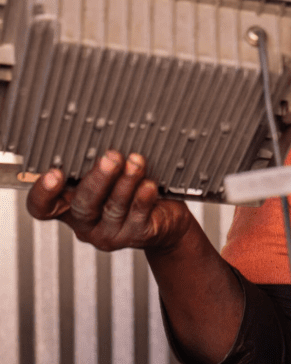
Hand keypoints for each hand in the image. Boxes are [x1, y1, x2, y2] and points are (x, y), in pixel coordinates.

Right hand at [27, 150, 193, 252]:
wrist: (168, 216)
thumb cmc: (134, 188)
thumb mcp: (111, 175)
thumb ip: (100, 162)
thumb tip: (102, 132)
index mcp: (70, 205)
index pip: (43, 206)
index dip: (44, 193)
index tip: (55, 173)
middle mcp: (87, 222)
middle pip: (83, 205)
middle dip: (98, 179)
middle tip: (111, 158)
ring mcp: (111, 232)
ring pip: (113, 209)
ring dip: (125, 182)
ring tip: (136, 163)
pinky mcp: (136, 235)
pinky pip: (138, 217)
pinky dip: (143, 199)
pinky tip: (148, 185)